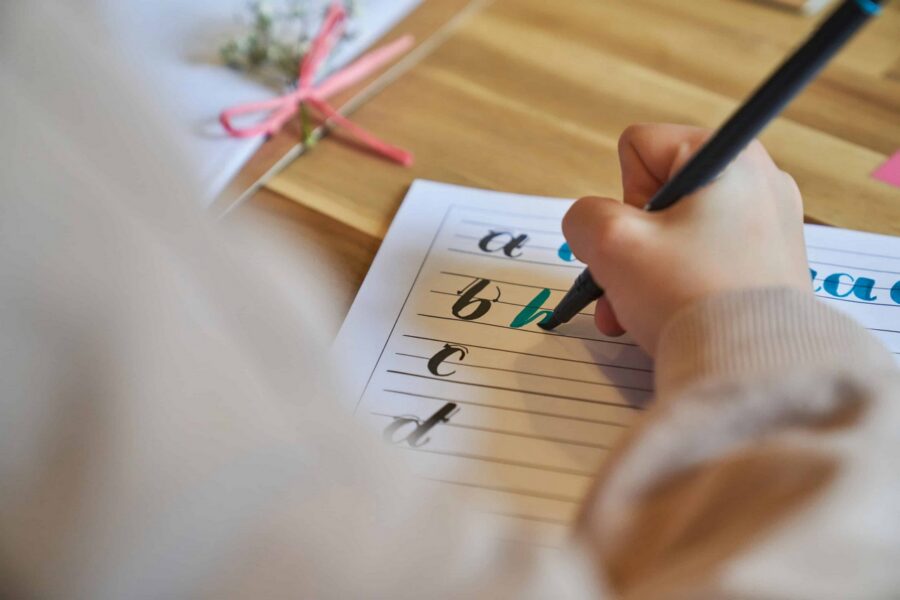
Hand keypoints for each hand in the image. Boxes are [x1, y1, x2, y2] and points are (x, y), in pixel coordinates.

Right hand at [562, 123, 809, 354]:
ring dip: (644, 272)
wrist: (752, 365)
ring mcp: (769, 225)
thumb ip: (583, 217)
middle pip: (657, 196)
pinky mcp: (771, 265)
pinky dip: (678, 286)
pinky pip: (705, 261)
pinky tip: (665, 320)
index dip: (620, 196)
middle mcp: (757, 181)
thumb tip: (591, 225)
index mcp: (727, 157)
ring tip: (632, 315)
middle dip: (628, 245)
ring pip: (677, 234)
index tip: (637, 238)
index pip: (639, 148)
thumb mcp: (612, 243)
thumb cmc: (687, 293)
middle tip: (621, 286)